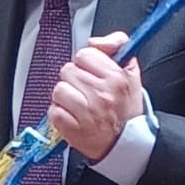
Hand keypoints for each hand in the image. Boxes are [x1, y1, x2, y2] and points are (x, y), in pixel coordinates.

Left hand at [49, 31, 142, 162]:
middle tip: (86, 90)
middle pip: (68, 71)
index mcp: (116, 78)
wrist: (126, 143)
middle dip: (74, 78)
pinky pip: (53, 111)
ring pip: (59, 90)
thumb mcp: (130, 73)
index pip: (85, 55)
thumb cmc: (126, 108)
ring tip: (78, 103)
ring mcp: (86, 113)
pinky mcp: (73, 129)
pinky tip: (72, 115)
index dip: (86, 62)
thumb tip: (95, 41)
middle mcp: (102, 94)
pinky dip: (59, 113)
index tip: (91, 72)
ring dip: (65, 96)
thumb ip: (116, 47)